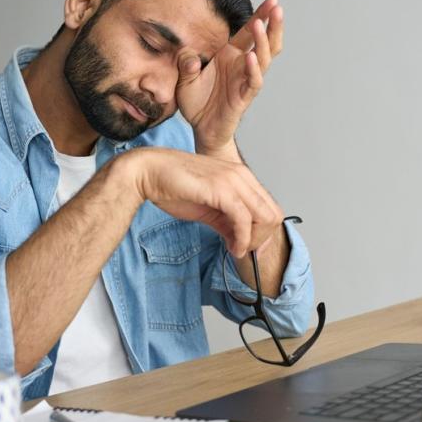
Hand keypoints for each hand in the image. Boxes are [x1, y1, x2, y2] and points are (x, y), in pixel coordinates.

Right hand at [123, 147, 283, 257]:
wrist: (148, 172)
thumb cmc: (173, 186)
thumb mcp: (208, 208)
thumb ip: (227, 222)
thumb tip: (239, 240)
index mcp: (240, 176)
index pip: (269, 208)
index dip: (262, 233)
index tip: (247, 246)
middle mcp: (241, 175)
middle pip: (273, 214)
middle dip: (261, 239)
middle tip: (243, 250)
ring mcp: (233, 180)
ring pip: (265, 217)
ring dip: (253, 241)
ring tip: (236, 249)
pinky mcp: (222, 189)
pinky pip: (244, 219)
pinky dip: (242, 239)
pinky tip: (232, 247)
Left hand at [175, 0, 283, 156]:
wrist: (201, 129)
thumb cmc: (196, 102)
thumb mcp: (184, 79)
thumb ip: (185, 65)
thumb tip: (188, 56)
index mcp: (230, 55)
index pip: (249, 32)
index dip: (261, 16)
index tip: (272, 0)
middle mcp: (241, 65)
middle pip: (264, 42)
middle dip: (272, 24)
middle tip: (277, 7)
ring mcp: (245, 80)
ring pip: (263, 58)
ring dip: (262, 41)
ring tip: (261, 25)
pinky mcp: (244, 97)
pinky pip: (253, 81)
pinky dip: (253, 69)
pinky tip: (250, 56)